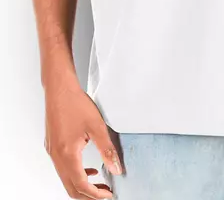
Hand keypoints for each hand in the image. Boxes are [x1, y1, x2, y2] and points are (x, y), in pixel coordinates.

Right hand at [44, 76, 121, 198]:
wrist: (59, 88)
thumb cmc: (75, 103)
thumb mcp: (97, 127)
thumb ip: (107, 150)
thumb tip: (116, 168)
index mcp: (67, 155)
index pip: (81, 185)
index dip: (96, 194)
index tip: (109, 195)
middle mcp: (56, 157)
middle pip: (71, 188)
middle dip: (88, 195)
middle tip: (104, 193)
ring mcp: (52, 152)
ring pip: (66, 179)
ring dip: (82, 184)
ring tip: (99, 182)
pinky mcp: (51, 146)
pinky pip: (63, 168)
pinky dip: (75, 173)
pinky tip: (88, 168)